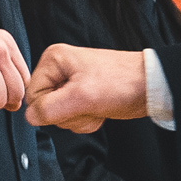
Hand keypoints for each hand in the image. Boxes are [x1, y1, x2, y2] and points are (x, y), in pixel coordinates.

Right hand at [25, 45, 146, 131]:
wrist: (150, 87)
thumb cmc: (122, 83)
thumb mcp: (82, 96)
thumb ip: (50, 108)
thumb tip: (30, 117)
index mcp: (53, 60)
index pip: (32, 96)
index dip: (51, 108)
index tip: (72, 103)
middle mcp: (59, 70)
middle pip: (45, 107)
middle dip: (69, 114)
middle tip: (88, 104)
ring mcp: (70, 84)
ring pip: (59, 116)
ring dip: (79, 119)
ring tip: (96, 105)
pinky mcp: (82, 96)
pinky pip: (72, 117)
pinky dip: (86, 120)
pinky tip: (100, 110)